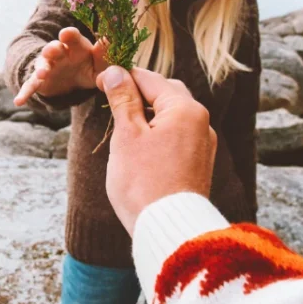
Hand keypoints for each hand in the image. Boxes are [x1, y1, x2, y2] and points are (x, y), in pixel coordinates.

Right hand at [14, 27, 108, 106]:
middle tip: (54, 50)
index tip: (67, 34)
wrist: (71, 81)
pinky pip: (31, 85)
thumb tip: (108, 40)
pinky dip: (24, 93)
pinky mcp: (39, 81)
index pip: (72, 37)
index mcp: (75, 46)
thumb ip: (103, 56)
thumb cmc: (88, 68)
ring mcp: (48, 66)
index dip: (69, 35)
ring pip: (42, 64)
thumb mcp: (98, 65)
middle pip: (54, 47)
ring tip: (43, 74)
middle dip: (53, 48)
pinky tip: (18, 101)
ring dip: (42, 67)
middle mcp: (59, 53)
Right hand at [96, 66, 216, 234]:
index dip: (122, 77)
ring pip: (173, 116)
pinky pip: (178, 136)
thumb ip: (123, 100)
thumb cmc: (144, 182)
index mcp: (185, 109)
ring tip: (123, 124)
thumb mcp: (127, 135)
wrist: (169, 231)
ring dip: (149, 113)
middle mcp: (201, 122)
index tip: (99, 81)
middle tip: (111, 98)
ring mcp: (203, 144)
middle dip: (139, 92)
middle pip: (166, 93)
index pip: (150, 79)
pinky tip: (143, 145)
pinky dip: (160, 132)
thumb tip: (116, 73)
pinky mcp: (200, 164)